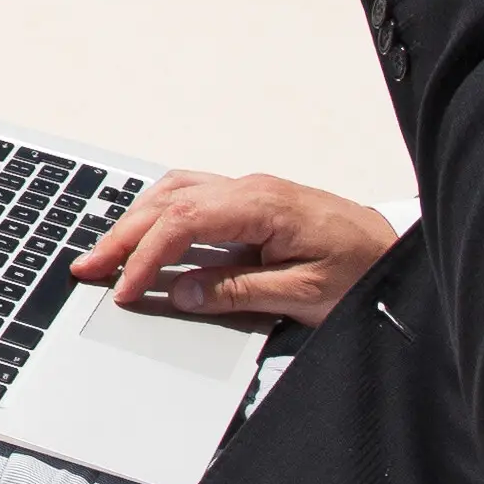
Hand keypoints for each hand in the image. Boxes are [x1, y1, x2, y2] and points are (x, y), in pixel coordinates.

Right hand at [71, 169, 399, 328]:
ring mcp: (249, 190)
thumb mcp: (305, 294)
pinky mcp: (251, 201)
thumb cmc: (361, 271)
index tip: (124, 289)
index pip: (183, 222)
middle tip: (87, 268)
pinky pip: (191, 195)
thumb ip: (239, 291)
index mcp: (262, 205)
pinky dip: (158, 212)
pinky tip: (144, 232)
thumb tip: (182, 292)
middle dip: (122, 235)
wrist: (396, 253)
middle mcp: (249, 188)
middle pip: (168, 201)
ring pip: (174, 191)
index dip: (146, 256)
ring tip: (105, 252)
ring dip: (135, 219)